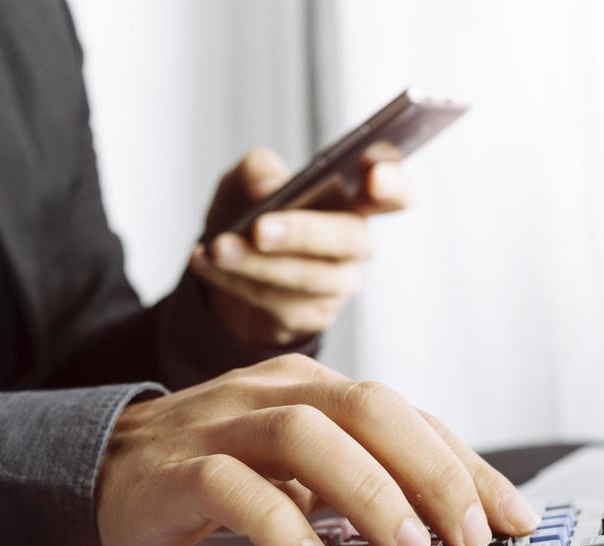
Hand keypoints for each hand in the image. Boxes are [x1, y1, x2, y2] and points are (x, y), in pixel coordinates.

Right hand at [96, 354, 539, 545]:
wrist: (94, 478)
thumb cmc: (206, 479)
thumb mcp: (294, 475)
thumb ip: (354, 488)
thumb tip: (445, 529)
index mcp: (311, 391)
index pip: (407, 416)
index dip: (466, 465)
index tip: (514, 519)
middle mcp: (270, 394)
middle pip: (368, 407)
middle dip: (432, 471)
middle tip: (471, 535)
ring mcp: (218, 425)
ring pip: (305, 433)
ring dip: (368, 491)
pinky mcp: (171, 470)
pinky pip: (229, 484)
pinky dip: (278, 522)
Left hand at [190, 147, 410, 347]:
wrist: (225, 266)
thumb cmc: (249, 213)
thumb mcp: (244, 181)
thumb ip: (257, 170)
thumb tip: (270, 186)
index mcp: (354, 199)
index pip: (396, 192)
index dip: (394, 186)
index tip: (374, 178)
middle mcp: (356, 244)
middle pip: (348, 239)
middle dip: (302, 233)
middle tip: (258, 229)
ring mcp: (338, 285)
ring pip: (307, 277)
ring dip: (256, 264)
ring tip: (217, 248)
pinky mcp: (311, 317)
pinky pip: (278, 303)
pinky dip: (236, 282)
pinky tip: (206, 262)